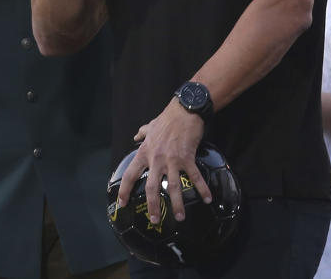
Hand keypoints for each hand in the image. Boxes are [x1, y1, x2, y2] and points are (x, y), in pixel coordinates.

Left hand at [116, 99, 211, 223]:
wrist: (185, 110)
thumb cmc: (168, 118)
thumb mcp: (151, 125)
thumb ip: (143, 133)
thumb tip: (136, 135)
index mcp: (145, 152)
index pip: (130, 174)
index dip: (125, 190)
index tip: (122, 203)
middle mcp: (157, 159)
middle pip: (151, 187)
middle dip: (153, 206)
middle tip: (155, 220)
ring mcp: (172, 159)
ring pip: (173, 186)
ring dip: (177, 204)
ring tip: (179, 217)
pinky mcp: (187, 157)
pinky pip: (195, 176)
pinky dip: (202, 188)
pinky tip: (207, 198)